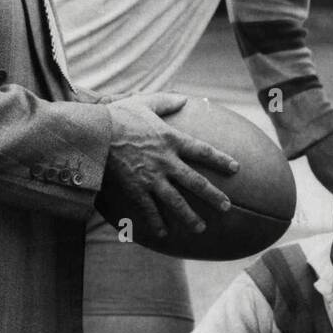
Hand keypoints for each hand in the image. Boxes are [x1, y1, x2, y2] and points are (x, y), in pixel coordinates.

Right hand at [102, 92, 238, 239]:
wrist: (96, 133)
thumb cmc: (119, 115)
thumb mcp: (146, 102)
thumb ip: (167, 102)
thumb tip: (184, 98)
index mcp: (172, 140)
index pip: (203, 151)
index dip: (221, 160)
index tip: (236, 168)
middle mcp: (167, 161)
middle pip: (196, 182)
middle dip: (213, 196)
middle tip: (227, 207)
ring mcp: (152, 177)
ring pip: (176, 201)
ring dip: (189, 216)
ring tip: (200, 228)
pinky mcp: (135, 189)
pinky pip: (148, 209)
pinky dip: (156, 222)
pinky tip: (163, 234)